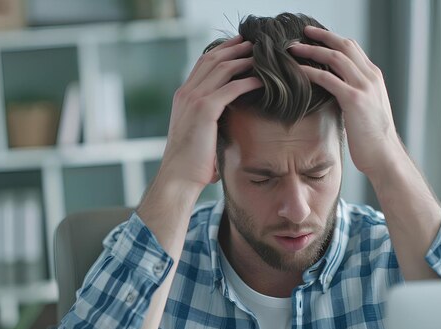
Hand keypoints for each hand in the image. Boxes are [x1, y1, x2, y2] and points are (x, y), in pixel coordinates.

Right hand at [158, 36, 261, 191]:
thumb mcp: (198, 132)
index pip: (204, 62)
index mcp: (183, 95)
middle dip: (236, 47)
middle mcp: (186, 93)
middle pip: (213, 58)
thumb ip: (209, 117)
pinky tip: (262, 80)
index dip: (223, 49)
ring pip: (223, 68)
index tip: (241, 44)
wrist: (179, 176)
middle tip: (255, 41)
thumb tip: (228, 116)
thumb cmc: (192, 160)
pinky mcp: (205, 110)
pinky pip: (232, 88)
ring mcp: (194, 99)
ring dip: (244, 58)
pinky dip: (248, 81)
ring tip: (262, 54)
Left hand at [288, 26, 402, 176]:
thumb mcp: (364, 109)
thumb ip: (351, 94)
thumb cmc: (371, 138)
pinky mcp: (354, 99)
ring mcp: (364, 86)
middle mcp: (371, 76)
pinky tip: (296, 70)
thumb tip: (331, 90)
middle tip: (303, 31)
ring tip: (293, 48)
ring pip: (335, 57)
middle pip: (344, 45)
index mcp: (374, 77)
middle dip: (322, 36)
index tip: (315, 36)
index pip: (352, 48)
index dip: (332, 39)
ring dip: (311, 49)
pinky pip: (327, 78)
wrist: (384, 155)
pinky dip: (309, 71)